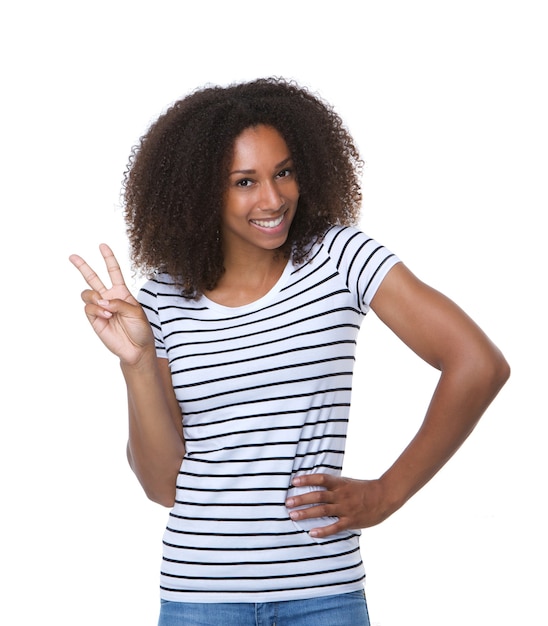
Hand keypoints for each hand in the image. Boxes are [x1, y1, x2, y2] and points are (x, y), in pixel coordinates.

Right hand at [69, 244, 153, 365]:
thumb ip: (119, 303)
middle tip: (73, 256)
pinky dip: (97, 309)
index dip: (108, 258)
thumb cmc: (140, 329)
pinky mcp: (94, 319)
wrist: (136, 349)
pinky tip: (106, 315)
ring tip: (107, 308)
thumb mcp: (136, 312)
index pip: (113, 272)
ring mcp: (100, 308)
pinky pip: (88, 308)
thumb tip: (101, 300)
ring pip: (87, 293)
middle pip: (93, 278)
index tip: (102, 245)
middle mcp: (109, 298)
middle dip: (83, 266)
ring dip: (95, 297)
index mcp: (122, 292)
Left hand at [285, 473, 394, 537]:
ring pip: (323, 510)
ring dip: (307, 513)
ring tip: (293, 515)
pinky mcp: (351, 521)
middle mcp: (341, 495)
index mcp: (340, 483)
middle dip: (301, 499)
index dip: (307, 479)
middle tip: (287, 502)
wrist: (384, 497)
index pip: (321, 479)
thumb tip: (315, 484)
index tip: (294, 481)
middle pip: (318, 496)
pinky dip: (323, 530)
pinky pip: (335, 527)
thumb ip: (333, 485)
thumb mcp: (348, 482)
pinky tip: (312, 533)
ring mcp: (346, 508)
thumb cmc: (364, 489)